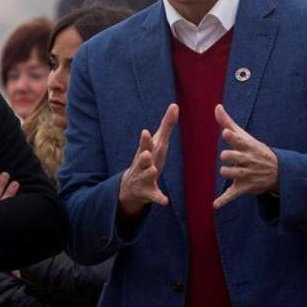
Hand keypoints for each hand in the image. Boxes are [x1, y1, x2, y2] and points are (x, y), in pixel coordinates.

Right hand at [118, 103, 177, 218]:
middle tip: (145, 153)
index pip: (145, 144)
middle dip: (143, 156)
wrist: (131, 186)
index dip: (145, 140)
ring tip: (153, 170)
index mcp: (146, 151)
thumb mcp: (157, 143)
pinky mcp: (148, 192)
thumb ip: (167, 125)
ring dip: (149, 172)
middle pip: (141, 159)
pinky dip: (159, 198)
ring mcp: (144, 178)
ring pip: (146, 176)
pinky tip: (165, 201)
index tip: (145, 132)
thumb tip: (175, 105)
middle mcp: (142, 164)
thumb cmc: (148, 158)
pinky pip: (154, 196)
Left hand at [213, 104, 278, 209]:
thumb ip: (228, 122)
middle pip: (234, 158)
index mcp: (247, 147)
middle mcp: (248, 160)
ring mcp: (246, 175)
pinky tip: (215, 205)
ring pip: (231, 174)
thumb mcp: (244, 136)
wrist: (278, 171)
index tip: (226, 133)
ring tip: (226, 171)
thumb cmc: (254, 150)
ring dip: (227, 173)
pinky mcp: (244, 188)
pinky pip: (232, 195)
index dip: (232, 137)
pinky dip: (224, 201)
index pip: (239, 141)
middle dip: (229, 157)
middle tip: (226, 156)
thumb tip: (217, 107)